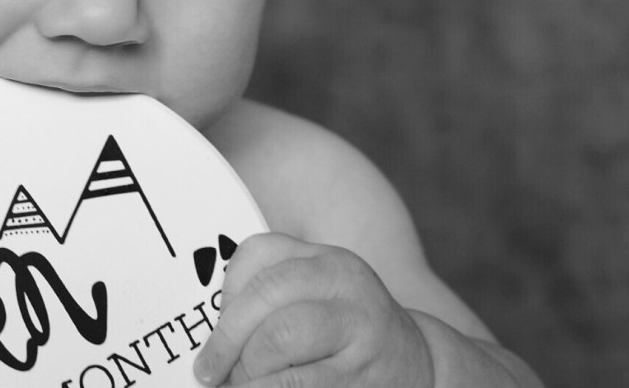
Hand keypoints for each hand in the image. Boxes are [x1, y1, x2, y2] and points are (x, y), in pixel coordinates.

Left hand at [194, 233, 433, 386]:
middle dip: (228, 337)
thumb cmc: (346, 331)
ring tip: (240, 386)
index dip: (226, 293)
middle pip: (266, 293)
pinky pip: (298, 383)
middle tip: (210, 370)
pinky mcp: (361, 373)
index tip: (215, 326)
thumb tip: (210, 337)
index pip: (257, 253)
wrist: (418, 363)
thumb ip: (270, 300)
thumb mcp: (318, 297)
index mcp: (324, 259)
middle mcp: (344, 282)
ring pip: (279, 338)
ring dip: (247, 370)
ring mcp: (359, 327)